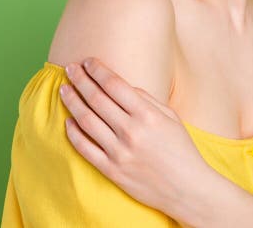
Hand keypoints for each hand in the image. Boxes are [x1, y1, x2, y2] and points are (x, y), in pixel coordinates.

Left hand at [58, 57, 211, 223]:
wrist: (188, 190)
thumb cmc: (181, 150)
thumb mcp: (171, 117)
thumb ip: (146, 99)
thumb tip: (122, 85)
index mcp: (147, 115)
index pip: (114, 84)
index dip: (97, 70)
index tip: (87, 61)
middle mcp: (131, 131)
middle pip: (96, 98)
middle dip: (80, 80)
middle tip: (69, 68)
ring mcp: (119, 152)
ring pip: (86, 120)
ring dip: (72, 102)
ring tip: (64, 90)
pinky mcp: (112, 171)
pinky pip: (85, 148)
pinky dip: (73, 133)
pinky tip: (68, 121)